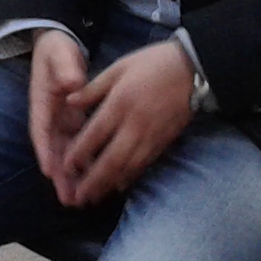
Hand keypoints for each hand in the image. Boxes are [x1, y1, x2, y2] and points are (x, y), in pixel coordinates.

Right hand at [27, 31, 89, 194]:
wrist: (58, 45)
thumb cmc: (56, 49)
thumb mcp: (59, 53)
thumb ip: (65, 67)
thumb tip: (73, 83)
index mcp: (42, 101)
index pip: (42, 129)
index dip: (45, 150)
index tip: (49, 171)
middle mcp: (50, 117)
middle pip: (53, 150)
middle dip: (59, 175)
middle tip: (68, 199)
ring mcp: (60, 122)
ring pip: (65, 153)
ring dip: (71, 177)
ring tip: (79, 201)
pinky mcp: (73, 123)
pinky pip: (78, 146)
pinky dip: (84, 163)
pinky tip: (94, 180)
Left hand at [56, 39, 196, 206]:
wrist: (194, 69)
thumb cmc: (153, 63)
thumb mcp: (119, 67)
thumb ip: (93, 88)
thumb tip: (68, 102)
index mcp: (120, 103)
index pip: (95, 134)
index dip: (79, 153)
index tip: (66, 167)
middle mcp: (134, 125)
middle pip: (111, 159)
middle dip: (94, 181)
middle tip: (79, 196)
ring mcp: (151, 136)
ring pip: (128, 167)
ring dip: (110, 184)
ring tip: (94, 198)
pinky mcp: (164, 141)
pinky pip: (144, 164)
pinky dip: (130, 177)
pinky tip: (119, 186)